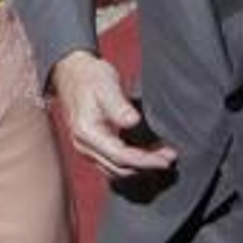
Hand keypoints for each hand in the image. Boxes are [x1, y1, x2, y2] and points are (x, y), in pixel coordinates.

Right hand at [51, 51, 176, 178]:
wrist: (72, 73)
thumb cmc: (89, 77)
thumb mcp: (106, 86)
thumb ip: (119, 106)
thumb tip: (133, 121)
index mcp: (86, 132)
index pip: (120, 156)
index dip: (146, 160)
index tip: (166, 159)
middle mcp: (84, 145)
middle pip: (120, 167)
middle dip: (147, 165)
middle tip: (170, 156)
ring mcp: (87, 148)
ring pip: (117, 169)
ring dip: (140, 166)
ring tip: (162, 156)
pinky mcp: (92, 147)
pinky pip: (113, 163)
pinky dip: (132, 162)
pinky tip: (147, 153)